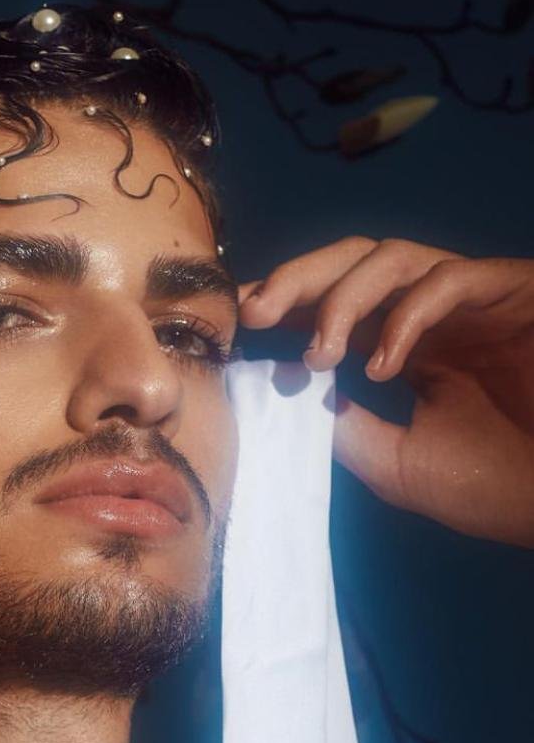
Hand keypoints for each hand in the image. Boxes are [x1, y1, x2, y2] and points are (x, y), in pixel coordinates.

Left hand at [238, 236, 533, 547]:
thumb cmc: (498, 485)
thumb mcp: (396, 461)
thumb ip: (341, 425)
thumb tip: (283, 390)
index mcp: (404, 342)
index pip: (332, 303)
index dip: (283, 302)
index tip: (235, 322)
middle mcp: (431, 311)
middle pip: (351, 261)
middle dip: (296, 280)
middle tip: (254, 314)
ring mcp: (472, 297)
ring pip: (391, 257)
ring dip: (342, 298)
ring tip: (319, 354)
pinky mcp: (514, 291)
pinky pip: (450, 279)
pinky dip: (406, 316)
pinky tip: (380, 364)